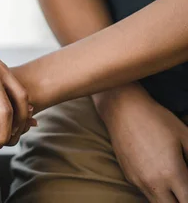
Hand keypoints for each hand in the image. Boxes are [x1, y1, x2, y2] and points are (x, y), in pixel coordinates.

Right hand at [97, 88, 187, 202]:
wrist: (122, 110)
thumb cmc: (156, 119)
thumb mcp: (186, 136)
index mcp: (172, 173)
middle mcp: (154, 182)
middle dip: (182, 201)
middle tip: (185, 190)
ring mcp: (139, 180)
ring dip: (169, 199)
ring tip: (177, 188)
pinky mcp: (129, 176)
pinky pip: (147, 193)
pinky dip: (157, 192)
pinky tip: (161, 178)